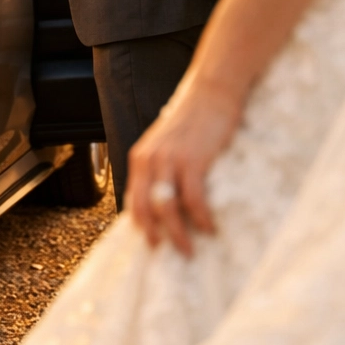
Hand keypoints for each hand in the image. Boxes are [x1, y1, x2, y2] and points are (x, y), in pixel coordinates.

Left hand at [126, 73, 245, 255]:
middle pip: (145, 208)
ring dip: (178, 234)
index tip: (152, 242)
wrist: (212, 92)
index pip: (132, 199)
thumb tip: (165, 198)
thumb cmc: (194, 119)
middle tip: (170, 252)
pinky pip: (193, 198)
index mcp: (140, 157)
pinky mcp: (192, 160)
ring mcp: (170, 160)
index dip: (141, 224)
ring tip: (190, 249)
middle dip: (156, 235)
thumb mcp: (167, 143)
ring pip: (166, 207)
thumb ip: (161, 167)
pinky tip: (210, 228)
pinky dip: (200, 217)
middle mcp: (149, 160)